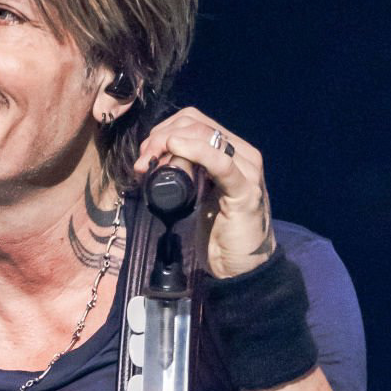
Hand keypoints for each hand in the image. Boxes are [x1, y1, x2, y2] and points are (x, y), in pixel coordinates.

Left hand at [133, 108, 274, 278]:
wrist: (242, 268)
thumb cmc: (220, 233)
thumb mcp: (201, 194)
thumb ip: (189, 173)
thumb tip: (157, 159)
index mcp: (232, 151)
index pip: (195, 122)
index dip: (165, 129)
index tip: (145, 153)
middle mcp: (243, 154)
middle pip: (196, 124)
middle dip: (162, 136)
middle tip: (144, 160)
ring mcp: (247, 170)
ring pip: (206, 136)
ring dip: (170, 143)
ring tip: (150, 163)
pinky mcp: (246, 190)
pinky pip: (220, 162)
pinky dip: (195, 150)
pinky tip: (174, 148)